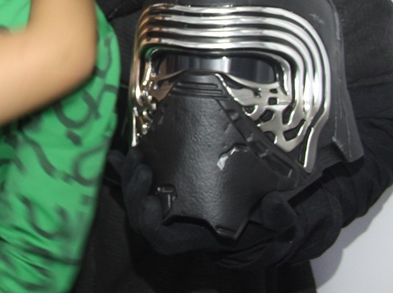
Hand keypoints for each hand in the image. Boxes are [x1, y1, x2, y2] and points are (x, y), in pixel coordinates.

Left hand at [115, 147, 343, 267]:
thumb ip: (278, 218)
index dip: (150, 224)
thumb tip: (277, 208)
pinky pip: (137, 181)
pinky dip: (123, 169)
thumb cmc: (263, 219)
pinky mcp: (163, 186)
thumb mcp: (276, 220)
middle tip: (141, 165)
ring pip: (135, 196)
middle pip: (140, 214)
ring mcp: (166, 204)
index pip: (161, 240)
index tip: (154, 201)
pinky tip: (113, 153)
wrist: (259, 211)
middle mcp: (175, 222)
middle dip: (134, 190)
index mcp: (194, 235)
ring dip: (128, 175)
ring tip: (134, 153)